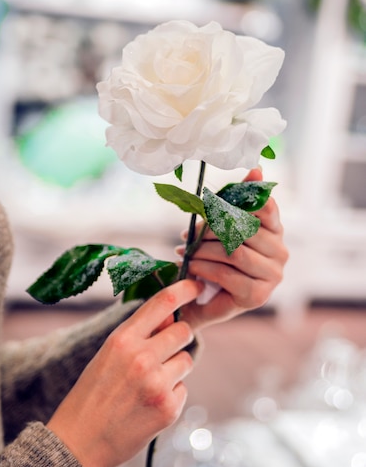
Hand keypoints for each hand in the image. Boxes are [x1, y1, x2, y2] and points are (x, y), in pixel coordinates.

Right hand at [47, 279, 202, 466]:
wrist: (80, 441)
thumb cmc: (93, 393)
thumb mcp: (109, 354)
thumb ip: (140, 334)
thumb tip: (170, 314)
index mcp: (123, 339)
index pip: (162, 302)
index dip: (185, 289)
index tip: (197, 286)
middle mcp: (142, 358)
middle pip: (184, 331)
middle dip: (180, 337)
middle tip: (164, 351)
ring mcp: (157, 384)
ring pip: (186, 360)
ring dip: (175, 368)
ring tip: (148, 384)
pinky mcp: (168, 408)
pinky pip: (183, 389)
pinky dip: (171, 394)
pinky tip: (148, 404)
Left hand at [179, 168, 288, 329]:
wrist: (203, 298)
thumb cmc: (215, 255)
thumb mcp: (223, 224)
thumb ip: (237, 199)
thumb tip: (257, 168)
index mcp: (275, 230)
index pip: (266, 207)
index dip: (243, 200)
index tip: (217, 202)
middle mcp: (281, 252)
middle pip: (245, 229)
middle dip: (211, 230)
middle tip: (187, 234)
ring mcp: (273, 276)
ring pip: (235, 252)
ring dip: (204, 250)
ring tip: (185, 251)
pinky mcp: (258, 296)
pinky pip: (227, 274)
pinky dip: (204, 267)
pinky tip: (190, 266)